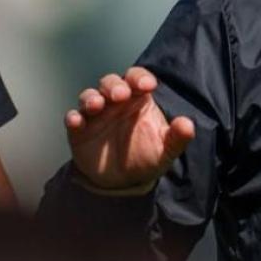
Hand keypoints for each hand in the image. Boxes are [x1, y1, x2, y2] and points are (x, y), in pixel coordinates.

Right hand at [65, 67, 194, 190]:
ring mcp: (95, 115)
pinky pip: (73, 119)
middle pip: (111, 83)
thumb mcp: (166, 150)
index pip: (137, 78)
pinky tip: (75, 121)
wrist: (124, 182)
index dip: (140, 77)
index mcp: (138, 100)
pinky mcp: (79, 131)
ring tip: (96, 106)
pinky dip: (72, 118)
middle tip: (120, 95)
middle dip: (114, 86)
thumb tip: (188, 125)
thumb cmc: (146, 157)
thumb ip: (177, 137)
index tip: (146, 85)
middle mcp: (115, 103)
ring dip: (91, 98)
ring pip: (89, 96)